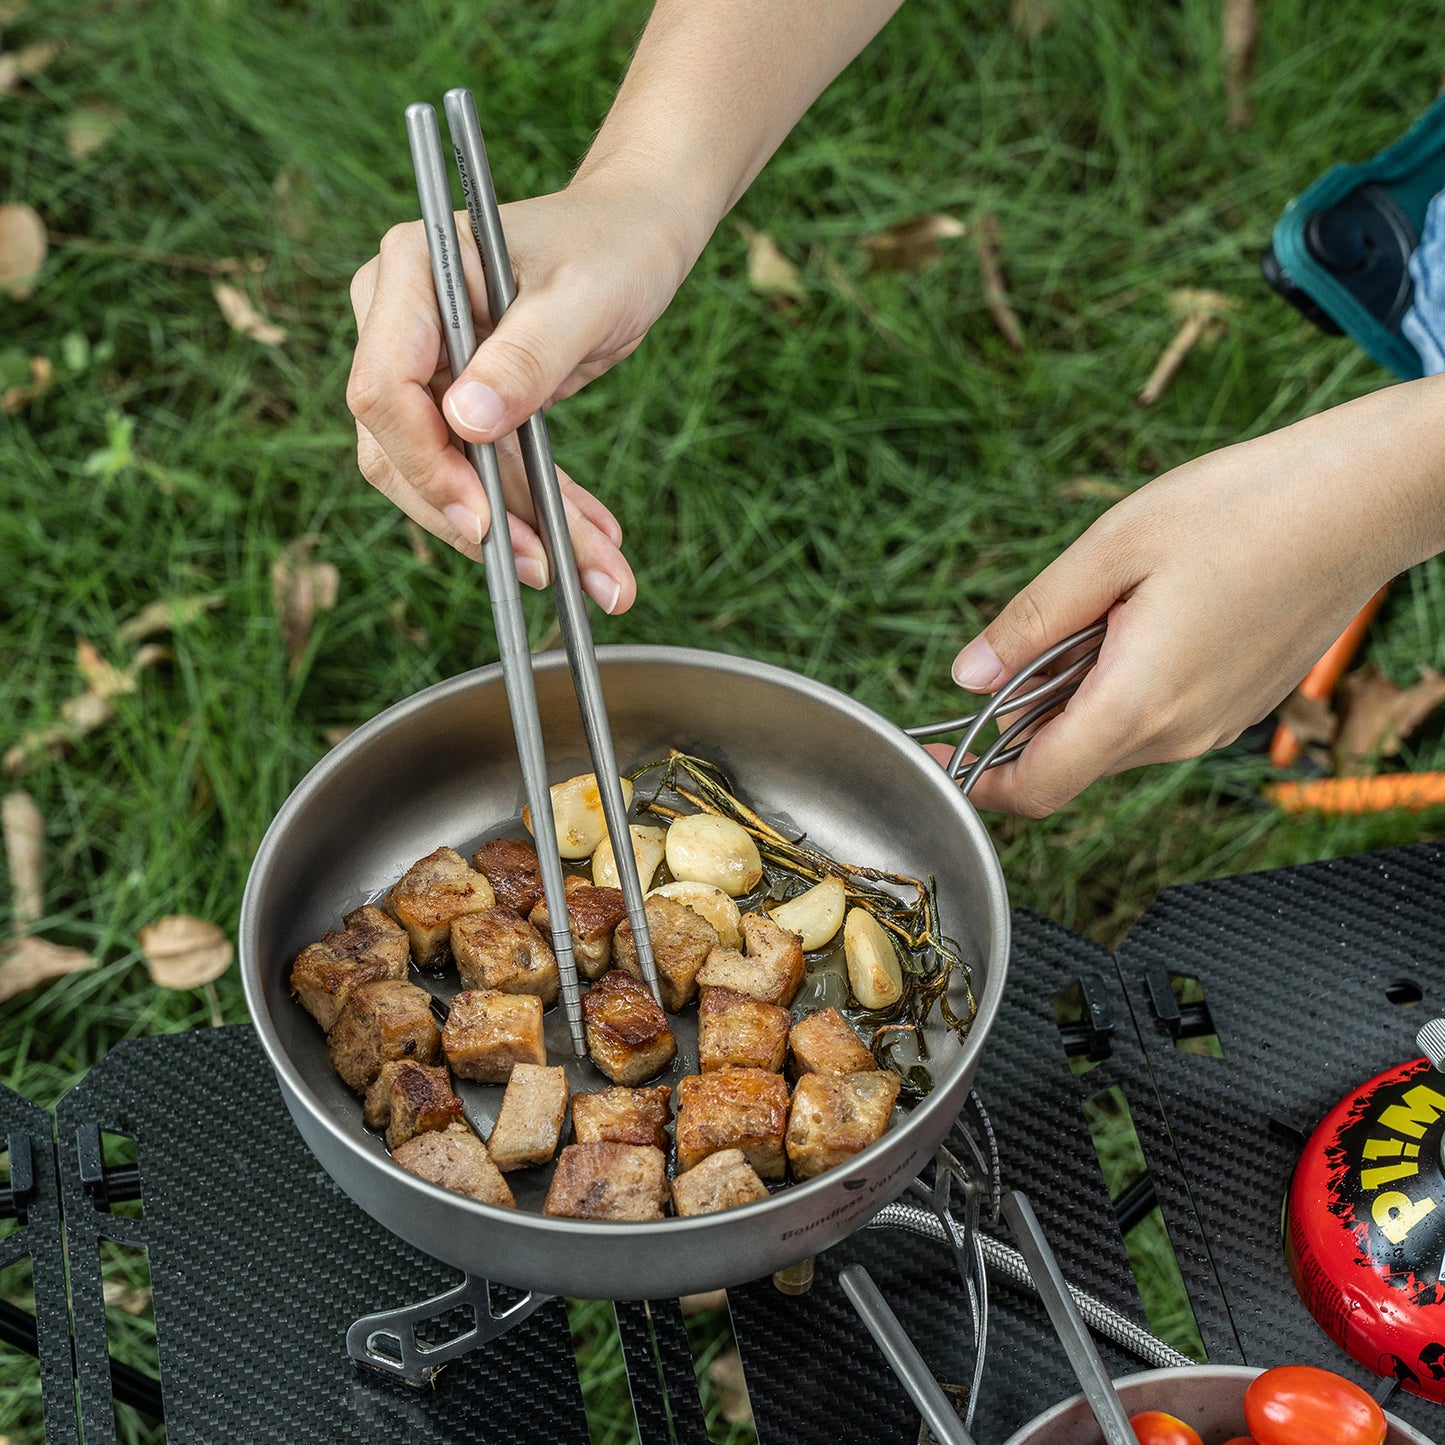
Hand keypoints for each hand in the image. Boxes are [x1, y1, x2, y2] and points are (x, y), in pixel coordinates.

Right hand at [346, 181, 690, 611]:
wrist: (634, 238)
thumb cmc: (612, 248)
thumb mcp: (583, 299)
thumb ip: (525, 358)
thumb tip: (464, 423)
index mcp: (410, 272)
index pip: (384, 388)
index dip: (426, 463)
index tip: (483, 519)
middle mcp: (399, 320)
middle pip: (403, 449)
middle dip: (479, 518)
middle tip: (549, 569)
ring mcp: (425, 366)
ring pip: (449, 476)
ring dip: (519, 530)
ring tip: (597, 570)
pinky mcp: (459, 404)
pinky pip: (485, 474)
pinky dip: (536, 511)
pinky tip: (588, 540)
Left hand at [937, 379, 1444, 815]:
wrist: (1360, 501)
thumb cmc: (1241, 510)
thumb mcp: (1110, 550)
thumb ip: (1032, 624)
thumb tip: (967, 677)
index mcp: (1138, 703)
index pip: (1035, 787)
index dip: (978, 779)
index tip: (943, 748)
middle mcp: (1179, 735)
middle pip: (1067, 764)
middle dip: (1026, 720)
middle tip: (1033, 639)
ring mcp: (1214, 727)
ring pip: (1110, 741)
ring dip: (1077, 698)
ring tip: (1104, 611)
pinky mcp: (1236, 709)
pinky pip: (1155, 721)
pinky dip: (1123, 689)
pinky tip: (1146, 619)